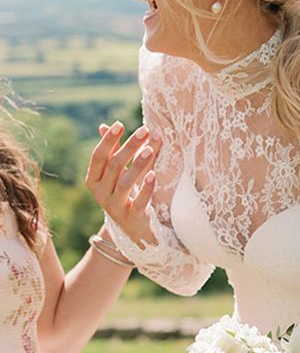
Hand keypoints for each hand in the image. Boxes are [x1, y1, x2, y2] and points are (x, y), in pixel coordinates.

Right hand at [85, 121, 160, 247]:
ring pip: (124, 183)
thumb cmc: (124, 193)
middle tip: (144, 130)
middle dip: (129, 147)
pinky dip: (146, 188)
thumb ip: (116, 150)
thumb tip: (106, 125)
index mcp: (93, 180)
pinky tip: (153, 174)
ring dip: (137, 165)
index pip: (98, 156)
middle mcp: (100, 193)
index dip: (108, 140)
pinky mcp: (131, 217)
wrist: (132, 228)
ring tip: (149, 149)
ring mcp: (114, 206)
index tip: (120, 124)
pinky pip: (139, 201)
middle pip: (114, 166)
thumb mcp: (118, 172)